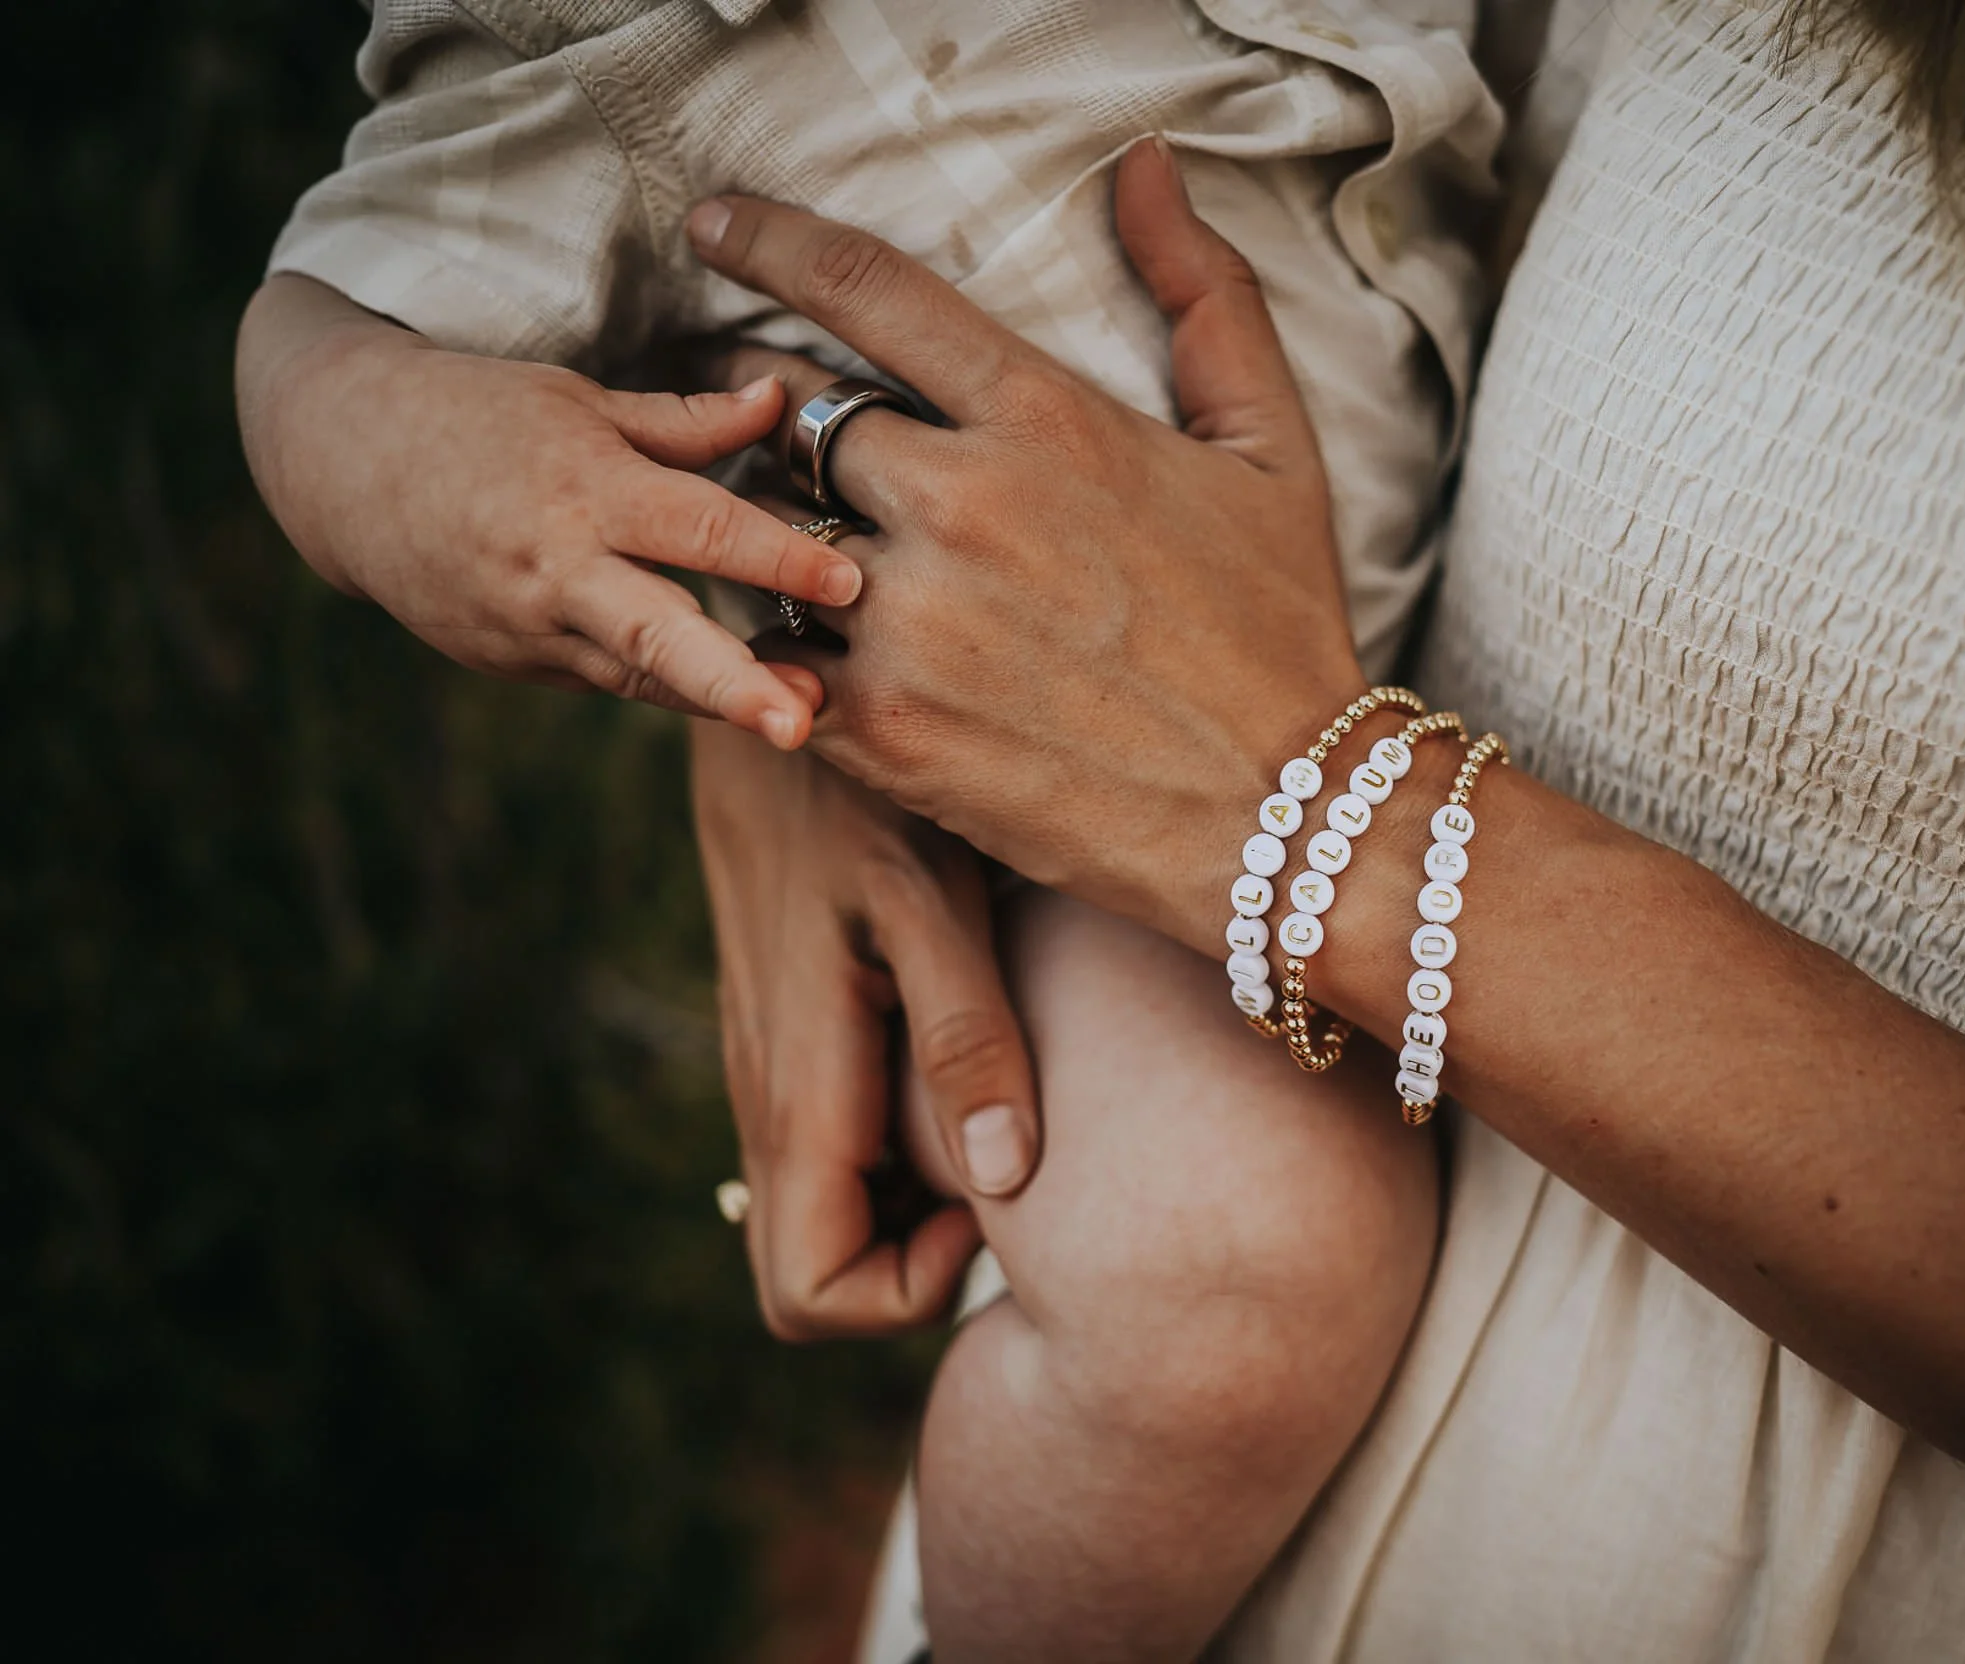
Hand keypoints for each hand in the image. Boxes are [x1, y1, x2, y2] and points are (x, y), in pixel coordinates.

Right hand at [236, 274, 862, 749]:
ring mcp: (529, 626)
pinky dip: (669, 683)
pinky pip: (609, 677)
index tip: (850, 580)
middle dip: (733, 684)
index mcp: (583, 487)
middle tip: (800, 723)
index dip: (776, 556)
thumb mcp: (578, 400)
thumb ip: (685, 421)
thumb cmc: (478, 413)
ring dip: (717, 699)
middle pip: (658, 632)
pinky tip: (737, 695)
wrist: (338, 463)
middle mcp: (556, 567)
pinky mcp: (514, 662)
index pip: (698, 526)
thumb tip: (782, 400)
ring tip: (797, 723)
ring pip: (640, 672)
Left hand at [683, 141, 1369, 941]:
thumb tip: (1149, 166)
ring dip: (776, 539)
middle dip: (774, 416)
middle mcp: (964, 505)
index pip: (870, 292)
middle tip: (772, 434)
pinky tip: (814, 654)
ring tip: (803, 558)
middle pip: (796, 417)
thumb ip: (1207, 297)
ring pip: (770, 539)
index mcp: (1048, 421)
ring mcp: (913, 621)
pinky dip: (778, 649)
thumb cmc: (1281, 630)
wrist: (1282, 816)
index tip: (717, 227)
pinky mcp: (883, 731)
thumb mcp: (1273, 446)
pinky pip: (769, 658)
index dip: (775, 243)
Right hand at [693, 718, 1041, 1338]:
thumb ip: (964, 1034)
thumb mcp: (932, 895)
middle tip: (1001, 1165)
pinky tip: (965, 1056)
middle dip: (909, 1263)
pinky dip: (898, 1142)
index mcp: (800, 1090)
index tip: (993, 1195)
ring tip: (994, 1101)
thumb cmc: (861, 785)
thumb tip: (1002, 1180)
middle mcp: (769, 1100)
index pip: (811, 1295)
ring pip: (822, 1211)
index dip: (907, 1287)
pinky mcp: (787, 1029)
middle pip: (808, 1276)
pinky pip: (830, 1143)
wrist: (773, 694)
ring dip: (910, 1199)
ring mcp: (771, 1068)